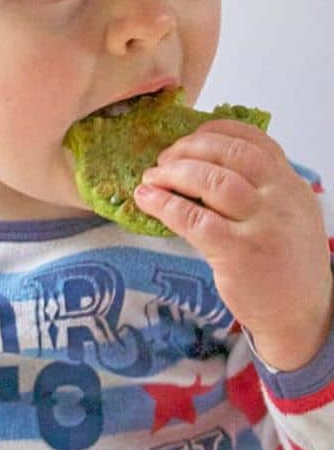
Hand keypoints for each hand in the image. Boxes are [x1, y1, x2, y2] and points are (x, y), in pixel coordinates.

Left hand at [135, 120, 331, 371]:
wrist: (302, 316)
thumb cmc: (285, 264)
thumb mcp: (288, 216)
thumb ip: (259, 188)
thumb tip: (199, 161)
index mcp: (292, 187)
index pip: (255, 141)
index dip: (215, 132)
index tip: (189, 137)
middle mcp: (282, 201)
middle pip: (229, 155)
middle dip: (188, 149)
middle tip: (164, 160)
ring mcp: (262, 227)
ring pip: (211, 181)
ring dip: (172, 174)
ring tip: (151, 179)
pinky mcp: (239, 254)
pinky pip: (194, 219)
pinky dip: (165, 204)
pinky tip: (148, 200)